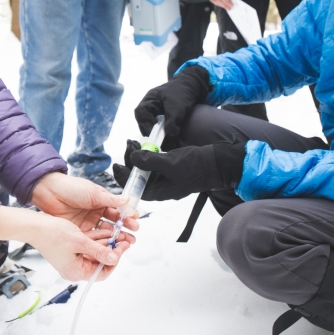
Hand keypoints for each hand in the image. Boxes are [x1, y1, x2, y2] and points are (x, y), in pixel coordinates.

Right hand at [0, 206, 132, 281]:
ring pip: (94, 253)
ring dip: (105, 243)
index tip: (122, 249)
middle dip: (112, 250)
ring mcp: (72, 260)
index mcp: (76, 271)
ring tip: (117, 233)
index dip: (114, 261)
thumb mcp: (80, 242)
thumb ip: (99, 251)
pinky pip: (87, 247)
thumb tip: (113, 258)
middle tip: (122, 240)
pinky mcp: (70, 251)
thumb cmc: (52, 234)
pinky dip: (96, 240)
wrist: (35, 226)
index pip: (102, 273)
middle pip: (99, 263)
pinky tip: (106, 231)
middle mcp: (74, 268)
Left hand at [29, 171, 139, 234]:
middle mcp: (96, 213)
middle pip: (113, 224)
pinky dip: (101, 243)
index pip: (117, 211)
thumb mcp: (93, 193)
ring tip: (124, 244)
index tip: (135, 221)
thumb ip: (110, 199)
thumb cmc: (71, 188)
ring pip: (104, 233)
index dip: (126, 217)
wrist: (49, 192)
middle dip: (124, 230)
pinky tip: (108, 246)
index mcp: (101, 201)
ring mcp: (87, 223)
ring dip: (115, 238)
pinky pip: (92, 238)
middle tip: (133, 237)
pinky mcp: (79, 231)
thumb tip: (127, 200)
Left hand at [113, 139, 246, 200]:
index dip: (123, 177)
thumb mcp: (170, 163)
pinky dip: (149, 155)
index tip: (115, 164)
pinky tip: (146, 145)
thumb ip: (149, 161)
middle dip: (131, 162)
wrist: (218, 162)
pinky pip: (155, 164)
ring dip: (138, 156)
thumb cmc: (197, 165)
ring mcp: (167, 178)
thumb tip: (132, 158)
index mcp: (161, 192)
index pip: (135, 188)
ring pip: (146, 169)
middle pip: (139, 177)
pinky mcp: (172, 169)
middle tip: (129, 144)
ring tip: (135, 142)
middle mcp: (162, 187)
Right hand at [134, 65, 210, 139]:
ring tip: (171, 146)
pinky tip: (174, 143)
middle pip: (145, 124)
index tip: (156, 136)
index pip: (141, 114)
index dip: (147, 125)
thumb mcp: (177, 106)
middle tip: (164, 145)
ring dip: (160, 138)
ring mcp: (155, 114)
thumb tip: (170, 135)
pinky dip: (166, 137)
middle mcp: (148, 108)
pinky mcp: (162, 120)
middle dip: (154, 136)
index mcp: (148, 100)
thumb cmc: (182, 92)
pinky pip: (160, 130)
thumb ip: (172, 120)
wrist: (193, 87)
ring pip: (152, 129)